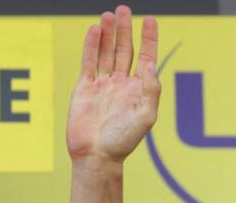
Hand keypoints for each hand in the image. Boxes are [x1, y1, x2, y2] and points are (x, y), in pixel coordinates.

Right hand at [67, 5, 159, 162]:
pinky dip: (91, 45)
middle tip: (123, 9)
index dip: (148, 39)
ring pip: (106, 52)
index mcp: (139, 90)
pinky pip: (89, 62)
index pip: (146, 58)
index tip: (150, 20)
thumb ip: (150, 90)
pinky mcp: (85, 88)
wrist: (97, 155)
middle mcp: (122, 84)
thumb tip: (150, 65)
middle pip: (125, 50)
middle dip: (125, 30)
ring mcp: (103, 85)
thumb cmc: (123, 141)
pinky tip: (94, 30)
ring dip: (108, 34)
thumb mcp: (146, 116)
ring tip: (109, 14)